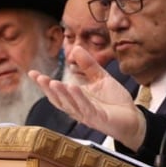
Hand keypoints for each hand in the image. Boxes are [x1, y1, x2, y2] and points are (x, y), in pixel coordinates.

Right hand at [29, 46, 146, 148]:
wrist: (133, 118)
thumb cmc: (115, 100)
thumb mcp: (101, 78)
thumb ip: (88, 65)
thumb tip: (76, 47)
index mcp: (76, 99)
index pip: (57, 92)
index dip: (44, 84)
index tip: (32, 72)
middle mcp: (78, 109)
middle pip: (59, 100)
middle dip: (48, 89)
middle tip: (38, 77)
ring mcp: (87, 115)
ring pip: (70, 104)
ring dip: (61, 93)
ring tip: (52, 81)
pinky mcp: (98, 118)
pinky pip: (86, 108)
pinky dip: (79, 98)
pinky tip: (73, 88)